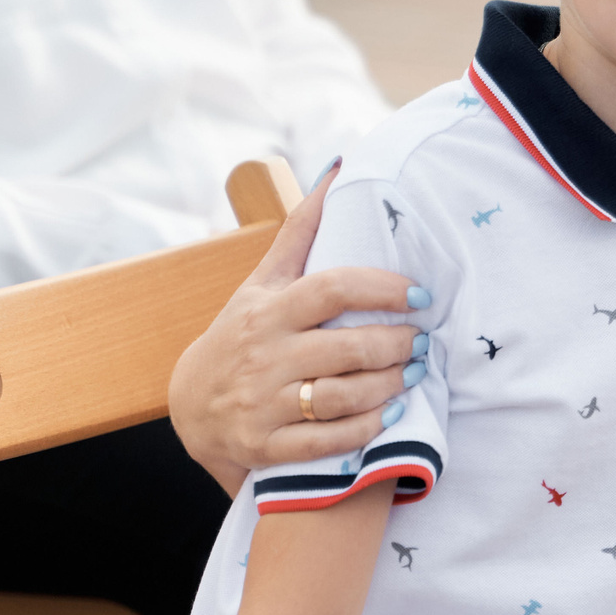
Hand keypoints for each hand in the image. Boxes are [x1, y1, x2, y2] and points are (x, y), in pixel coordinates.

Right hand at [169, 166, 425, 494]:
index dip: (382, 289)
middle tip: (424, 342)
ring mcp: (262, 404)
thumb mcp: (264, 281)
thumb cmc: (244, 331)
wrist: (192, 405)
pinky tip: (390, 414)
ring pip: (338, 396)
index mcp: (270, 310)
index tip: (419, 294)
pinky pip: (324, 443)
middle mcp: (265, 356)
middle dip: (395, 345)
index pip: (332, 288)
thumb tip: (338, 166)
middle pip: (345, 348)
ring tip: (413, 374)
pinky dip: (362, 429)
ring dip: (387, 387)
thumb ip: (303, 229)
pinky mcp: (265, 447)